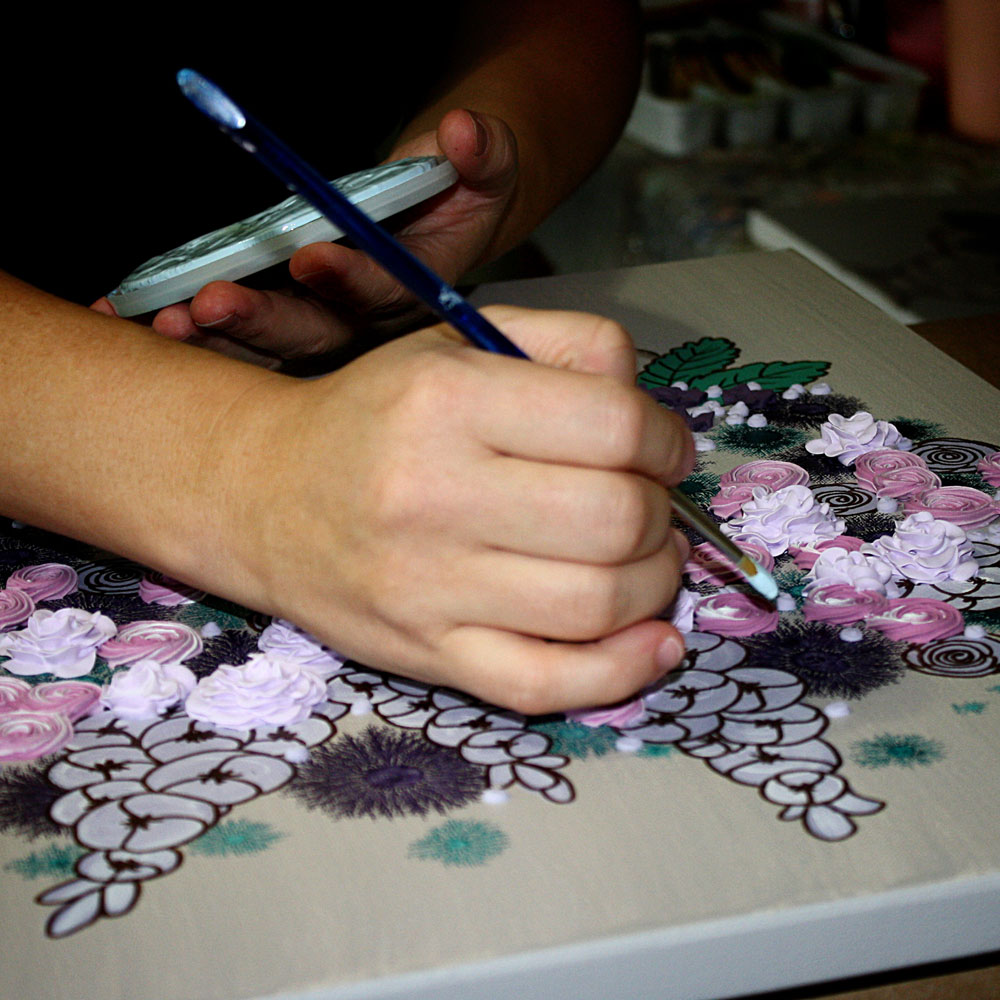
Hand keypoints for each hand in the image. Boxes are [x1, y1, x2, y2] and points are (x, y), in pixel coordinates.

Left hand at [116, 109, 519, 363]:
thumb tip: (462, 132)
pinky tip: (147, 318)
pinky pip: (245, 334)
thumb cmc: (462, 194)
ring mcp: (325, 326)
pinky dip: (198, 329)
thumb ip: (481, 154)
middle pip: (316, 336)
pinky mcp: (291, 321)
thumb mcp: (487, 167)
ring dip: (221, 338)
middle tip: (211, 305)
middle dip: (263, 324)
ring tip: (170, 320)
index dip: (350, 279)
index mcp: (416, 292)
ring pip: (273, 346)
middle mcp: (367, 323)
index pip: (385, 295)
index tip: (311, 258)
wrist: (443, 214)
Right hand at [216, 306, 693, 713]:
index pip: (614, 426)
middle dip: (660, 515)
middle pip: (615, 520)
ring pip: (596, 604)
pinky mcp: (426, 655)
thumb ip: (567, 346)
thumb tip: (654, 415)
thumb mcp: (458, 344)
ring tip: (643, 561)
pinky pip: (544, 685)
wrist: (264, 493)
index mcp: (448, 399)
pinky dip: (621, 673)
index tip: (661, 451)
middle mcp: (434, 494)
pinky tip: (654, 644)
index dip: (666, 440)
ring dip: (653, 584)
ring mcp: (427, 588)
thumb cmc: (374, 416)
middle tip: (646, 507)